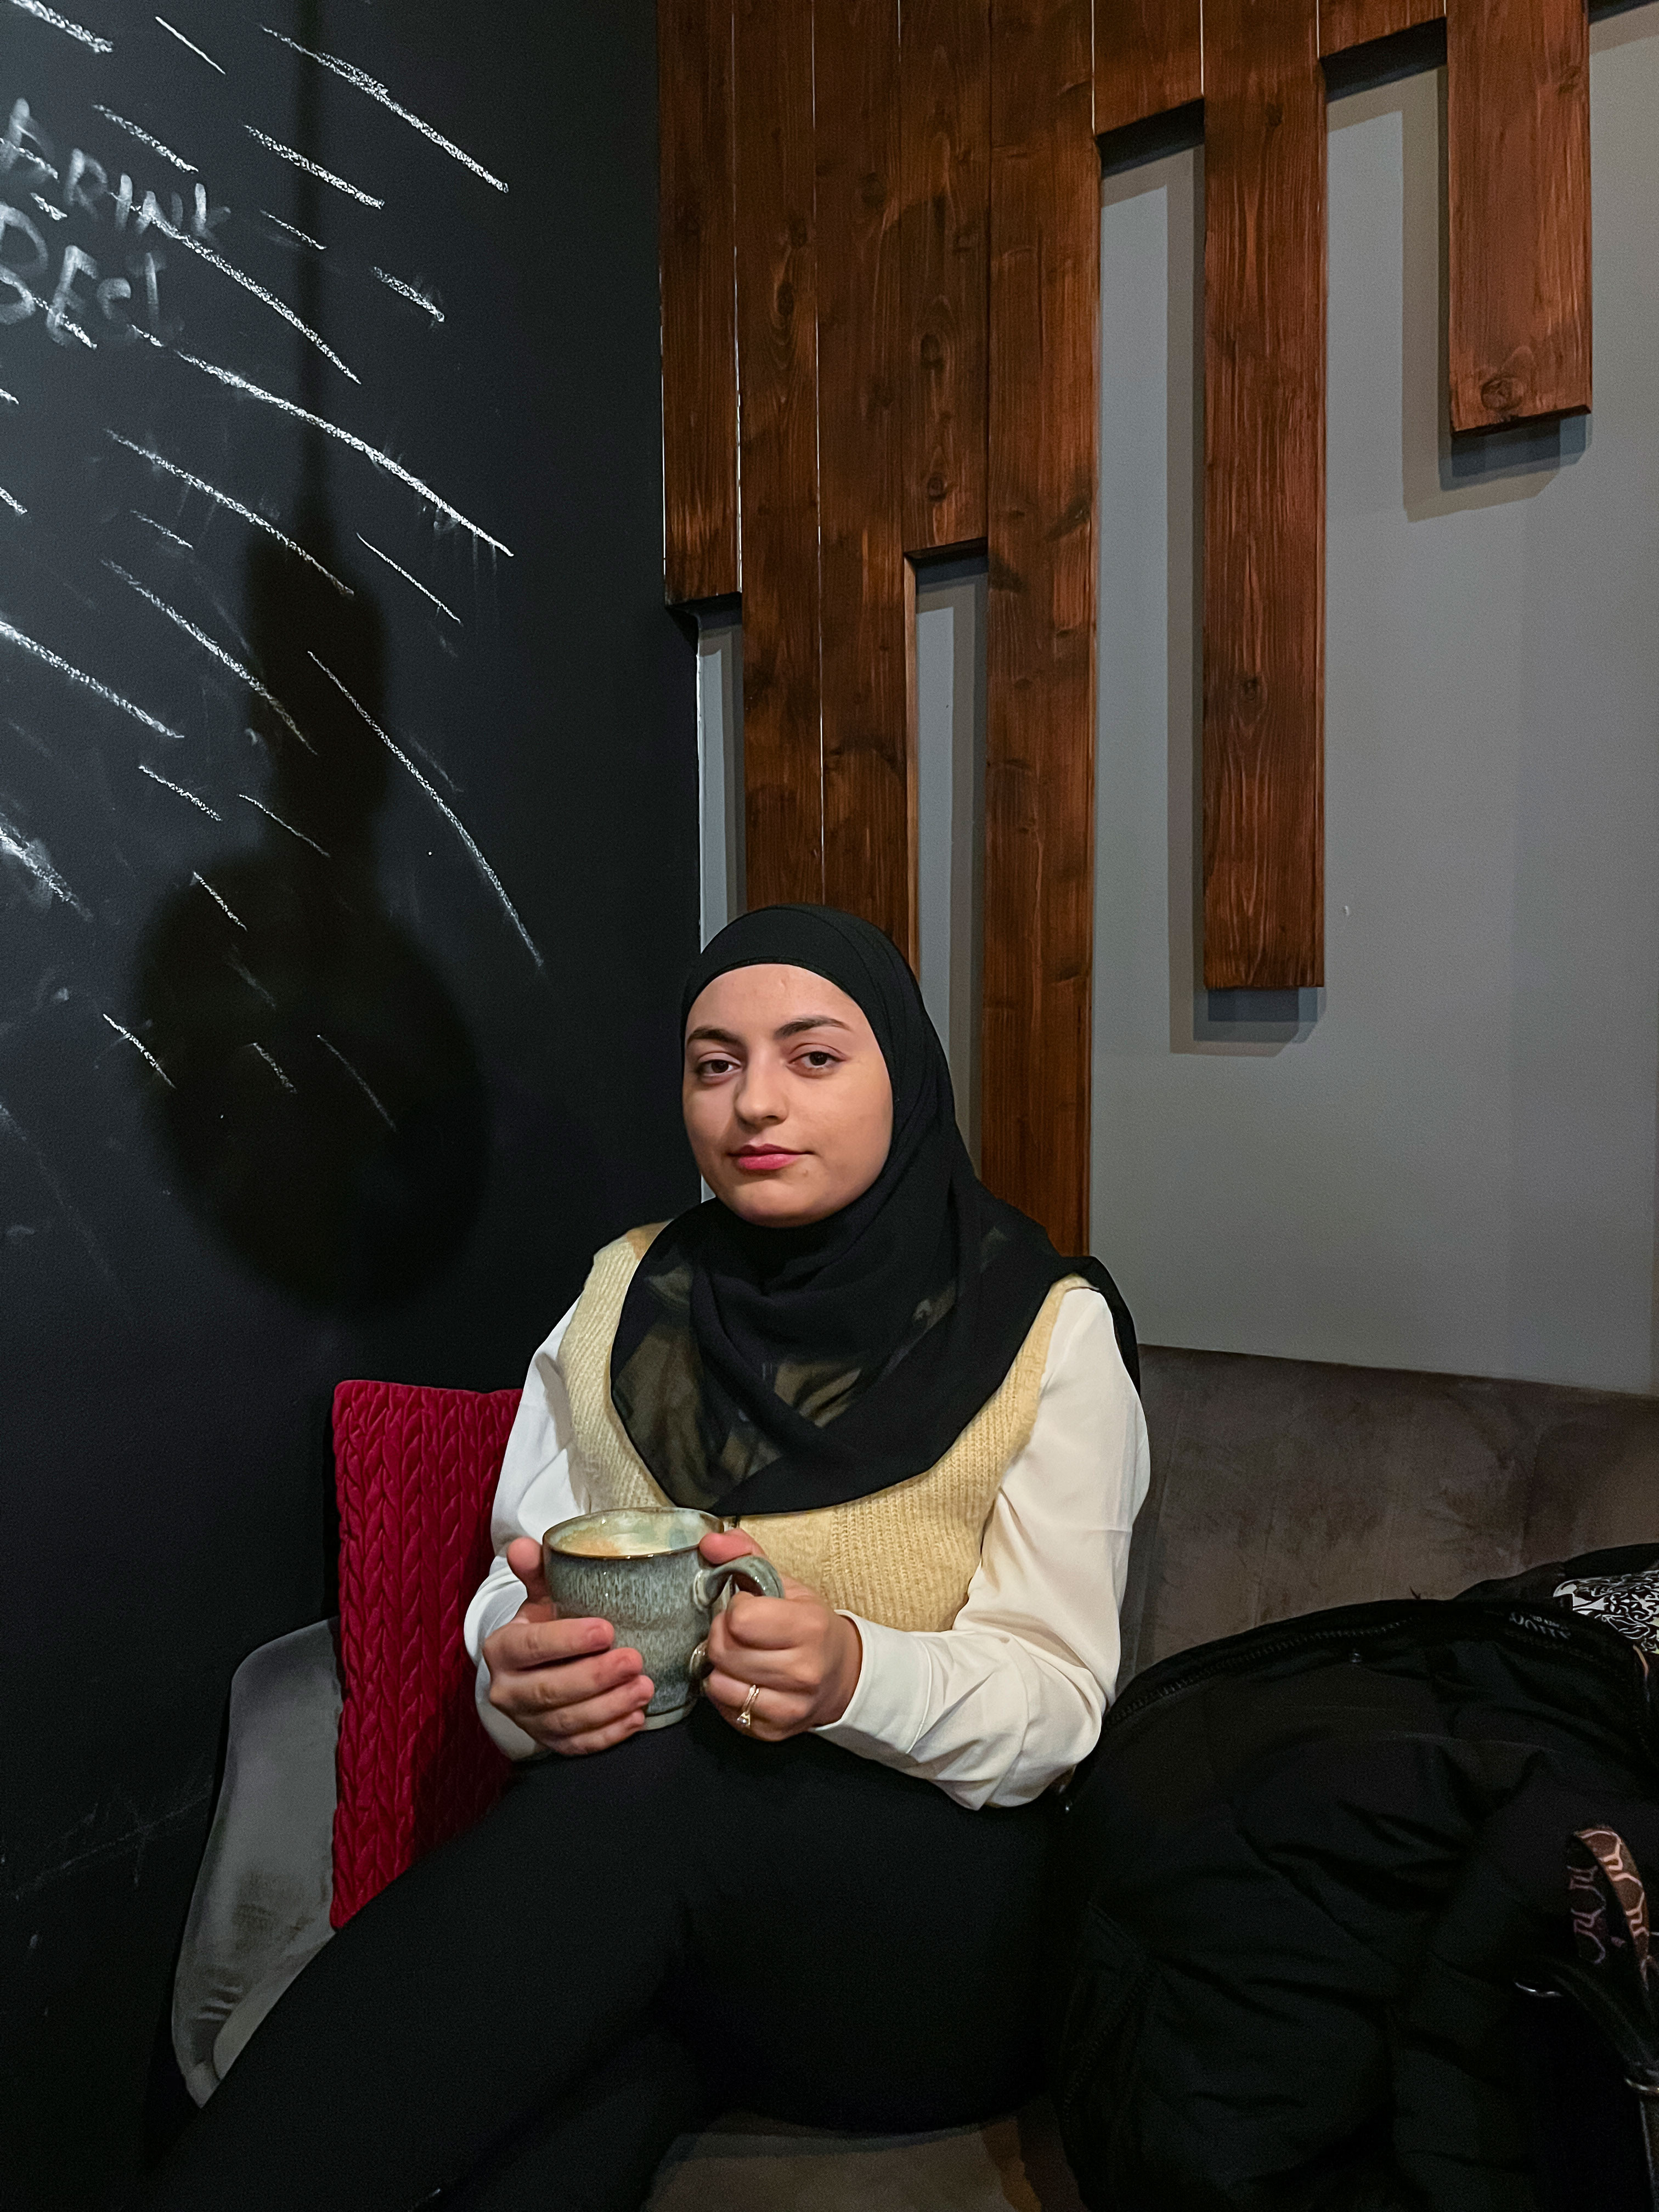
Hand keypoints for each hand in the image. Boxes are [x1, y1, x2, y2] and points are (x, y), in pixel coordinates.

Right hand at [481, 1538, 654, 1754]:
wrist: (536, 1664)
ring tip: (644, 1687)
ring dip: (609, 1707)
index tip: (606, 1630)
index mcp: (502, 1649)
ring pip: (567, 1722)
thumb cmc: (545, 1622)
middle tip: (634, 1660)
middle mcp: (507, 1690)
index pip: (531, 1646)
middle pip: (550, 1690)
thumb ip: (536, 1570)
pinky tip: (636, 1718)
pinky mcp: (550, 1744)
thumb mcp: (540, 1594)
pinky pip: (579, 1746)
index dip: (567, 1640)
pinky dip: (609, 1735)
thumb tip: (523, 1546)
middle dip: (595, 1677)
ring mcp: (528, 1722)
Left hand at [698, 1528, 861, 1741]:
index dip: (734, 1610)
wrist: (841, 1673)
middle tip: (737, 1634)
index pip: (740, 1619)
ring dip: (720, 1668)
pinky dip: (726, 1694)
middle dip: (721, 1637)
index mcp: (809, 1627)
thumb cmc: (808, 1625)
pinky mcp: (775, 1731)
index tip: (746, 1609)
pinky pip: (727, 1711)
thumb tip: (709, 1542)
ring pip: (720, 1684)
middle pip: (724, 1652)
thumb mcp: (784, 1584)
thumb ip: (744, 1555)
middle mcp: (803, 1670)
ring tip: (739, 1657)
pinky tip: (743, 1680)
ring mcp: (791, 1706)